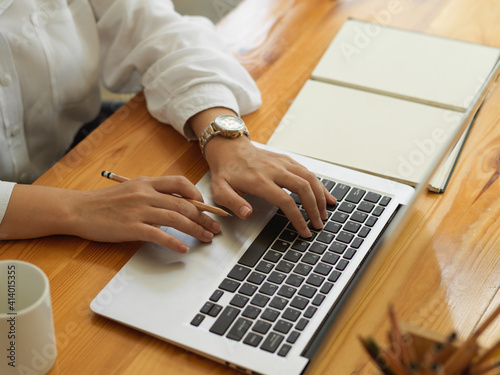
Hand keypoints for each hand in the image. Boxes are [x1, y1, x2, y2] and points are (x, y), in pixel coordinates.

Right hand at [0, 177, 220, 252]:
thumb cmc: (105, 202)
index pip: (180, 183)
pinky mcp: (132, 227)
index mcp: (147, 183)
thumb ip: (153, 194)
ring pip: (176, 218)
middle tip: (215, 228)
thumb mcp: (131, 190)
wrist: (79, 209)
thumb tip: (176, 204)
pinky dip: (174, 242)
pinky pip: (159, 235)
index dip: (198, 194)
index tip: (207, 207)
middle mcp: (146, 194)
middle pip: (184, 204)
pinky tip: (183, 249)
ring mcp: (140, 210)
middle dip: (204, 217)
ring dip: (195, 230)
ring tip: (206, 238)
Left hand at [204, 136, 335, 237]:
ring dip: (320, 196)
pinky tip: (326, 195)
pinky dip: (319, 184)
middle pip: (303, 188)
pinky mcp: (287, 160)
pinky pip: (307, 171)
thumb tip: (247, 213)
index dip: (298, 218)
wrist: (229, 148)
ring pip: (309, 178)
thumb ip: (233, 203)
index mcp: (259, 180)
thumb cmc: (226, 171)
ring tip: (325, 212)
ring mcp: (282, 163)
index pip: (285, 201)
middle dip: (314, 208)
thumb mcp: (220, 190)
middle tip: (318, 224)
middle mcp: (274, 170)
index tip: (304, 230)